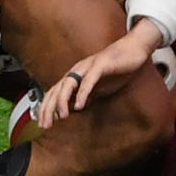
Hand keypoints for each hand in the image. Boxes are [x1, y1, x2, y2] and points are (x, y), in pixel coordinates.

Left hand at [37, 19, 162, 128]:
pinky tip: (80, 106)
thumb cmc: (116, 69)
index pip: (54, 93)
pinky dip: (83, 93)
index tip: (42, 124)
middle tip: (45, 125)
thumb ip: (85, 97)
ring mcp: (87, 67)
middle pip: (57, 90)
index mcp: (75, 76)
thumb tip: (74, 110)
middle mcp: (77, 70)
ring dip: (63, 101)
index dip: (46, 108)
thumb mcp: (98, 88)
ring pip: (68, 84)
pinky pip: (88, 80)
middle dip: (48, 108)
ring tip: (62, 117)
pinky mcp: (100, 65)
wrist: (133, 50)